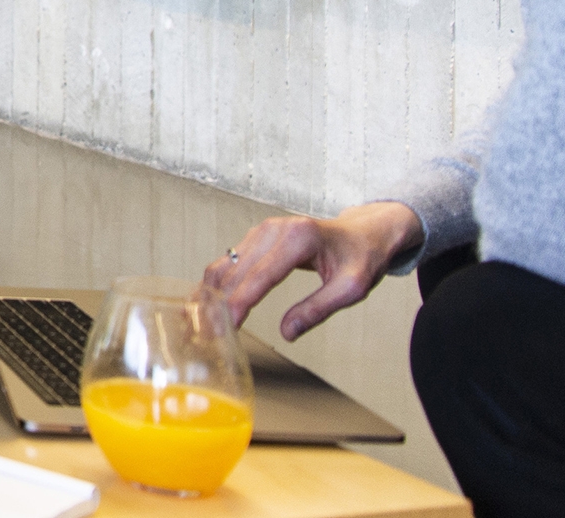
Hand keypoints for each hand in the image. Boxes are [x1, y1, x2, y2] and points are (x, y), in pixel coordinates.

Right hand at [201, 201, 423, 341]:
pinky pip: (228, 262)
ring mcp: (261, 231)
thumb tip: (287, 332)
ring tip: (200, 323)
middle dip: (216, 305)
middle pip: (233, 272)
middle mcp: (273, 230)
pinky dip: (215, 285)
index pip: (258, 277)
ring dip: (209, 295)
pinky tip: (207, 304)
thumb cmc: (361, 257)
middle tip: (207, 335)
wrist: (364, 232)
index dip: (239, 305)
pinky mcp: (255, 238)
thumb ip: (318, 309)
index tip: (226, 329)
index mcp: (298, 239)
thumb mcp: (352, 288)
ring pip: (223, 266)